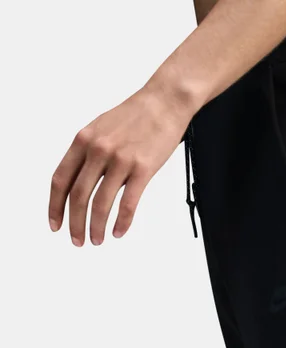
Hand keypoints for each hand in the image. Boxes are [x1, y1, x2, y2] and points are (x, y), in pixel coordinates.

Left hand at [49, 84, 192, 245]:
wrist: (164, 102)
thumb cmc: (136, 116)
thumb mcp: (101, 129)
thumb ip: (89, 153)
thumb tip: (83, 180)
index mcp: (83, 141)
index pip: (61, 180)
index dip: (55, 206)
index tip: (55, 224)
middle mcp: (98, 150)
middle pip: (78, 195)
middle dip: (75, 223)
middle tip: (77, 241)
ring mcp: (120, 160)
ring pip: (101, 203)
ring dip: (96, 227)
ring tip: (97, 240)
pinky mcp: (143, 168)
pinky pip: (128, 202)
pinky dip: (122, 221)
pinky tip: (119, 231)